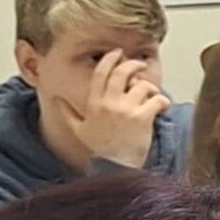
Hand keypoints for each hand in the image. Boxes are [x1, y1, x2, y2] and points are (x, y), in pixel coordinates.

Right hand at [77, 50, 171, 167]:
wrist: (115, 166)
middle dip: (132, 64)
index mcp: (93, 103)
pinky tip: (162, 107)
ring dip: (150, 87)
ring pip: (142, 85)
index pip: (100, 73)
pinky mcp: (142, 117)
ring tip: (152, 96)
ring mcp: (126, 109)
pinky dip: (163, 101)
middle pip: (121, 72)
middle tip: (139, 64)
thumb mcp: (78, 130)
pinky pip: (157, 99)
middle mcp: (108, 103)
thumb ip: (67, 112)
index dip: (109, 59)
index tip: (117, 53)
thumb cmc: (100, 148)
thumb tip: (56, 100)